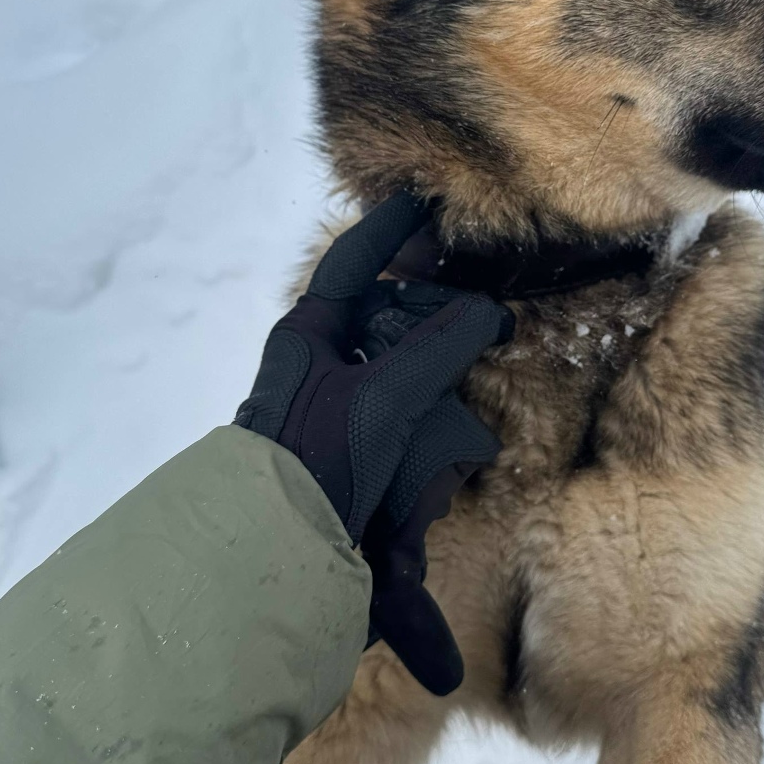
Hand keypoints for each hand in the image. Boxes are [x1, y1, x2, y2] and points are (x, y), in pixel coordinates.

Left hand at [235, 193, 512, 692]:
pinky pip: (404, 436)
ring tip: (444, 437)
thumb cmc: (316, 463)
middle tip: (477, 334)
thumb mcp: (382, 396)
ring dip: (431, 409)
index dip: (387, 229)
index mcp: (307, 337)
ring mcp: (337, 417)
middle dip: (432, 336)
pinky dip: (423, 453)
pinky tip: (433, 482)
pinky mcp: (354, 462)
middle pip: (390, 327)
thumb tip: (487, 313)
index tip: (423, 202)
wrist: (276, 561)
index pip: (351, 263)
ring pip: (405, 384)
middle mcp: (319, 369)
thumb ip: (437, 346)